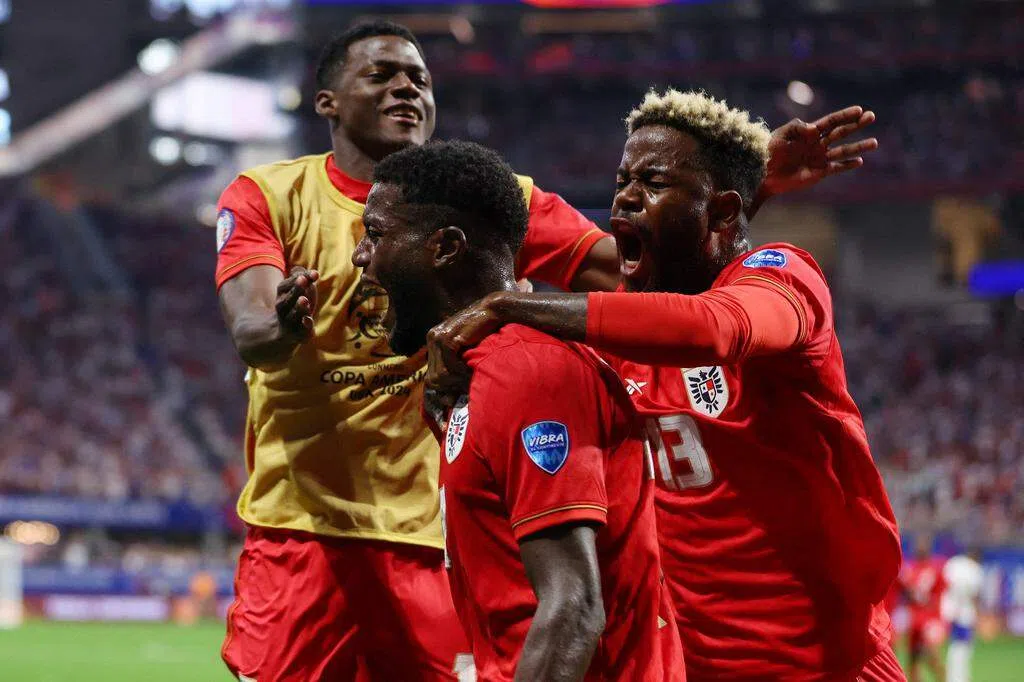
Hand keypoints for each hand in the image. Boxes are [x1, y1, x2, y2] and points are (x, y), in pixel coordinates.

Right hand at [275, 266, 319, 341]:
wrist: (286, 330)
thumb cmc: (297, 302)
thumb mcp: (299, 288)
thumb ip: (304, 277)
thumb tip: (311, 273)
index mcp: (282, 295)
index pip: (286, 285)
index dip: (296, 278)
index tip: (313, 273)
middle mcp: (283, 309)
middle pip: (287, 299)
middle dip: (296, 289)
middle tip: (303, 279)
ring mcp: (290, 322)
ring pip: (293, 315)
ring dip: (299, 307)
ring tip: (304, 299)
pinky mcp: (299, 334)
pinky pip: (301, 331)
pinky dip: (305, 326)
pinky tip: (308, 320)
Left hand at [425, 293, 506, 399]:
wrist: (491, 311)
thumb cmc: (482, 332)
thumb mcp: (464, 351)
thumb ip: (454, 367)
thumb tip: (446, 400)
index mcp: (433, 340)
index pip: (429, 374)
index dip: (441, 389)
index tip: (451, 400)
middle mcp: (432, 338)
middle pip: (432, 377)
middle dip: (449, 386)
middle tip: (465, 387)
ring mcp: (438, 337)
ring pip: (440, 373)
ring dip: (457, 380)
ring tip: (470, 377)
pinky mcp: (448, 338)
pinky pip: (450, 365)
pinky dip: (461, 371)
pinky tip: (471, 368)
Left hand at [762, 105, 878, 197]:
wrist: (763, 173)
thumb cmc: (768, 151)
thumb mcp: (780, 135)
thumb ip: (796, 127)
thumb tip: (814, 129)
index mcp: (809, 132)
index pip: (831, 121)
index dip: (845, 115)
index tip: (859, 110)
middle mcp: (817, 144)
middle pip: (841, 132)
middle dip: (856, 124)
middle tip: (871, 116)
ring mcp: (819, 158)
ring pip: (843, 151)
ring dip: (859, 147)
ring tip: (874, 142)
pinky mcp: (818, 173)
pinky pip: (836, 168)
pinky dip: (847, 165)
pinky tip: (859, 161)